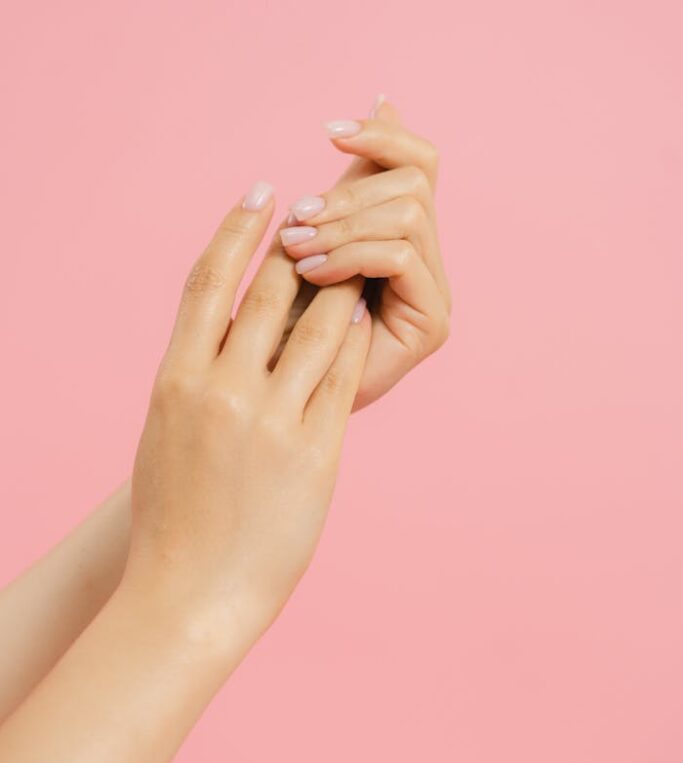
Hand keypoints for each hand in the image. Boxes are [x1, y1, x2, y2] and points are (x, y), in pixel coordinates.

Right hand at [121, 182, 369, 652]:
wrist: (190, 592)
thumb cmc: (174, 515)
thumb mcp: (165, 431)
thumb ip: (193, 378)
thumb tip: (223, 334)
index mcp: (176, 379)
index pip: (207, 282)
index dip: (237, 229)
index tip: (261, 190)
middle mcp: (223, 391)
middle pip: (271, 293)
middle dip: (303, 248)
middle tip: (324, 216)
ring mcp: (273, 421)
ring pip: (322, 328)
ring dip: (343, 288)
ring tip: (358, 263)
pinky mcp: (317, 454)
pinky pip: (347, 378)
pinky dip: (359, 341)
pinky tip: (369, 320)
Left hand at [279, 97, 450, 409]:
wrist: (274, 401)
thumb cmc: (281, 322)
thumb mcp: (312, 235)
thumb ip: (346, 181)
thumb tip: (384, 96)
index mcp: (405, 234)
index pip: (420, 161)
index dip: (381, 136)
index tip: (328, 134)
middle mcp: (429, 260)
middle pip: (415, 181)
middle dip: (346, 194)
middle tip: (295, 223)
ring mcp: (436, 292)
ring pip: (408, 212)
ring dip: (343, 223)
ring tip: (295, 251)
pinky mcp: (433, 323)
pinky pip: (401, 255)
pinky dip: (351, 254)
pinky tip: (314, 275)